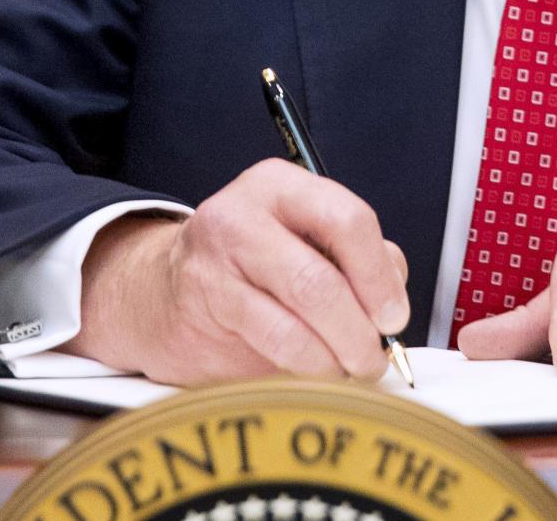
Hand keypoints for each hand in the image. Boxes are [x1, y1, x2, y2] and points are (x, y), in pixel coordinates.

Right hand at [67, 161, 410, 384]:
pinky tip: (313, 372)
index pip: (347, 219)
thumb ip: (355, 256)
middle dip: (358, 330)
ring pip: (293, 321)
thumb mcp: (304, 236)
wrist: (163, 286)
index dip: (378, 276)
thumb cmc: (250, 261)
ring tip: (348, 369)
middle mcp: (243, 213)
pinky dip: (302, 368)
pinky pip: (267, 347)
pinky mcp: (201, 307)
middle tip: (373, 356)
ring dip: (332, 358)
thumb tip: (393, 296)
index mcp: (281, 184)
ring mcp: (214, 261)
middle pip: (319, 279)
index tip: (393, 315)